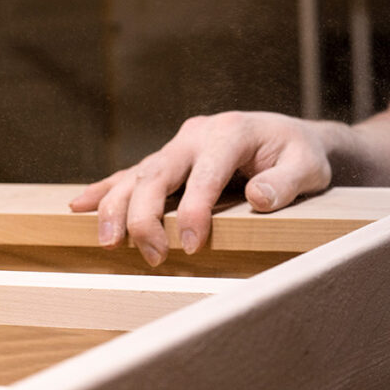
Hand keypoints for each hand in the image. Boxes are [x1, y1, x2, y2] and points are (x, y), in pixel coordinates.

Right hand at [70, 112, 336, 265]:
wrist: (293, 138)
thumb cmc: (301, 154)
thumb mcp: (309, 166)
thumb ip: (287, 181)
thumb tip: (259, 197)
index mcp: (230, 133)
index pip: (204, 175)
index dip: (194, 212)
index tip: (191, 246)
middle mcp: (197, 134)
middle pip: (158, 173)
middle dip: (147, 216)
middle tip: (153, 256)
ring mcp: (179, 145)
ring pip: (137, 174)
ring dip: (119, 208)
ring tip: (109, 242)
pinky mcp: (170, 159)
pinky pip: (132, 174)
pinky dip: (107, 190)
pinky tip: (80, 206)